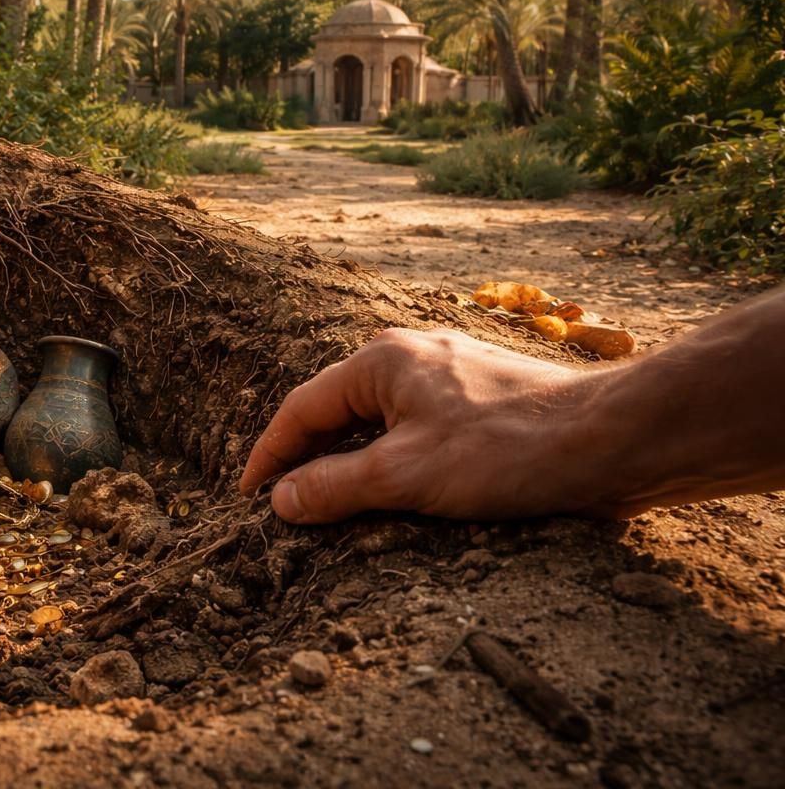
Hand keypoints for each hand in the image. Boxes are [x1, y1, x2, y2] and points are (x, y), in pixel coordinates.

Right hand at [239, 328, 629, 522]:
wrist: (613, 438)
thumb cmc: (508, 449)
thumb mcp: (406, 477)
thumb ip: (334, 487)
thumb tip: (280, 500)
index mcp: (381, 361)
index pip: (301, 409)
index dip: (269, 455)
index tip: (247, 496)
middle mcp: (410, 355)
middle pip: (337, 410)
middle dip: (308, 456)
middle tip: (283, 504)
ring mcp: (450, 374)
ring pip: (379, 420)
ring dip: (352, 460)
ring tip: (332, 503)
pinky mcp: (482, 399)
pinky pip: (416, 428)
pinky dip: (393, 458)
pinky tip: (399, 490)